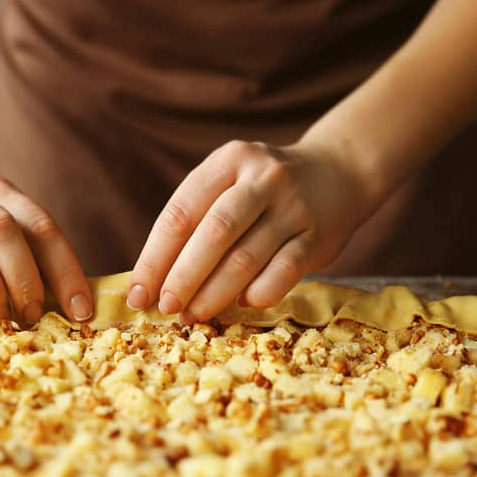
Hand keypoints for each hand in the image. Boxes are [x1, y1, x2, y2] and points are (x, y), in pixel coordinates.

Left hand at [127, 140, 371, 321]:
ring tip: (192, 316)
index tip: (138, 293)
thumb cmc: (263, 191)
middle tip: (165, 308)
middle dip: (182, 278)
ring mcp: (294, 206)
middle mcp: (263, 178)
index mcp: (229, 160)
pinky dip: (257, 294)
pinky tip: (241, 305)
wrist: (338, 173)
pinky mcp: (319, 237)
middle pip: (214, 234)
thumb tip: (153, 282)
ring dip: (213, 294)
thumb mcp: (229, 183)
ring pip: (246, 258)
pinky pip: (284, 272)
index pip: (181, 212)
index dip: (154, 257)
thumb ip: (197, 222)